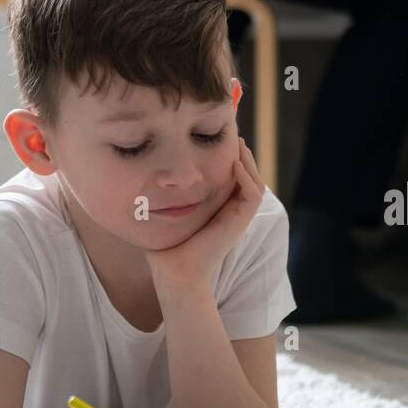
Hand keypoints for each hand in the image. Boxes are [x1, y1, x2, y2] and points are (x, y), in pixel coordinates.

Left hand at [146, 138, 265, 292]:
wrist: (174, 271)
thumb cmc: (167, 246)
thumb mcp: (168, 213)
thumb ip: (168, 197)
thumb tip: (151, 176)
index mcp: (218, 211)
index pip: (232, 180)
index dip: (231, 160)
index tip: (218, 141)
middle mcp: (231, 213)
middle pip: (247, 178)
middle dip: (242, 156)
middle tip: (234, 136)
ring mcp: (237, 218)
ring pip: (255, 183)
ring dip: (249, 162)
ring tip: (238, 144)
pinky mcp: (239, 222)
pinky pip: (253, 195)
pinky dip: (247, 177)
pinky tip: (234, 164)